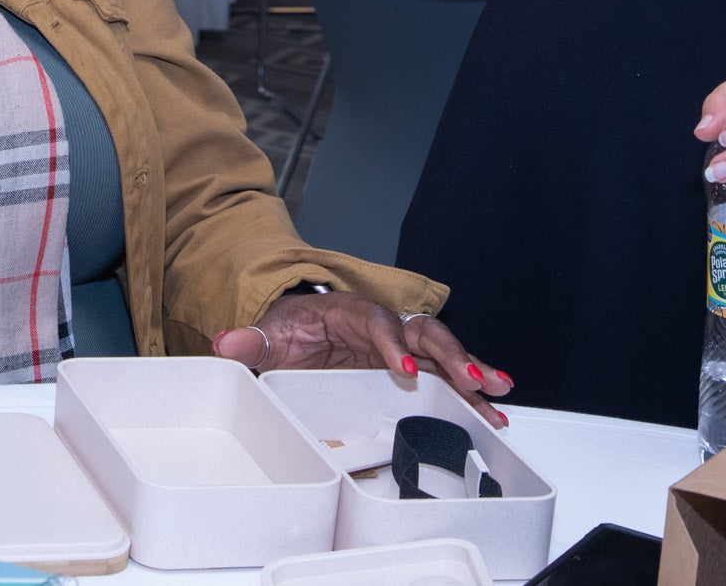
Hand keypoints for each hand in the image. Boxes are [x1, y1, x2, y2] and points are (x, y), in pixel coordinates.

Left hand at [214, 294, 512, 426]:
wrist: (301, 324)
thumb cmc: (292, 328)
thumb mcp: (270, 333)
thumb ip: (252, 339)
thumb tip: (226, 341)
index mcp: (351, 311)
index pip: (376, 323)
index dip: (391, 345)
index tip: (403, 370)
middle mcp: (385, 324)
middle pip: (424, 332)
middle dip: (452, 356)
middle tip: (473, 380)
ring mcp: (403, 344)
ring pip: (445, 353)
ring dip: (473, 370)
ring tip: (499, 394)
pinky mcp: (413, 366)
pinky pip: (447, 376)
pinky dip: (471, 391)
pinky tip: (494, 413)